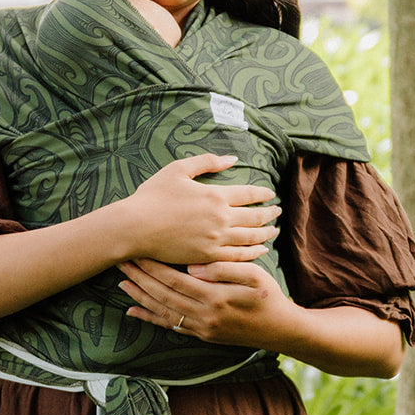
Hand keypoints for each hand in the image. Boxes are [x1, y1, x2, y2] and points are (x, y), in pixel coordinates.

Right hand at [116, 153, 279, 266]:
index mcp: (215, 195)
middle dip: (270, 214)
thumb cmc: (153, 196)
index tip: (270, 194)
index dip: (262, 193)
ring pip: (251, 238)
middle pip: (255, 217)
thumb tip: (233, 158)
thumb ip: (207, 162)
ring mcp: (215, 240)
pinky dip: (253, 254)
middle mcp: (220, 218)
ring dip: (266, 234)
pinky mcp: (208, 257)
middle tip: (278, 211)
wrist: (135, 227)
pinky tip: (260, 251)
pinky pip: (238, 257)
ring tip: (274, 231)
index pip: (249, 193)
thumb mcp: (178, 170)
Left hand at [119, 258, 293, 349]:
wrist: (279, 330)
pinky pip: (170, 326)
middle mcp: (203, 316)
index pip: (175, 280)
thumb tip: (194, 267)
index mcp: (215, 298)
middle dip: (140, 278)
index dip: (154, 267)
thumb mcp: (255, 276)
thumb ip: (225, 269)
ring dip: (140, 297)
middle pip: (163, 295)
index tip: (138, 252)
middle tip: (122, 262)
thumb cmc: (269, 297)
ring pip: (162, 312)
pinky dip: (150, 318)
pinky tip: (133, 311)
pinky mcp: (201, 335)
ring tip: (121, 282)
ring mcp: (201, 328)